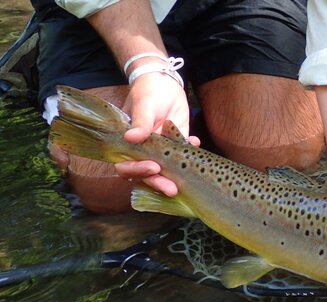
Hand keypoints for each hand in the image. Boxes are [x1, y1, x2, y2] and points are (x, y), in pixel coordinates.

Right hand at [114, 72, 200, 195]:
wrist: (165, 83)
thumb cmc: (148, 92)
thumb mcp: (144, 105)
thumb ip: (140, 122)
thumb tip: (131, 138)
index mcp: (128, 145)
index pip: (126, 166)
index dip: (137, 171)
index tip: (153, 167)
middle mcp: (143, 152)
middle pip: (146, 175)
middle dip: (159, 183)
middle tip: (171, 188)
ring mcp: (161, 151)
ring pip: (165, 172)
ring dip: (175, 177)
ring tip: (186, 181)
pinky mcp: (177, 146)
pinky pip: (183, 156)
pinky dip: (190, 153)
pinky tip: (194, 144)